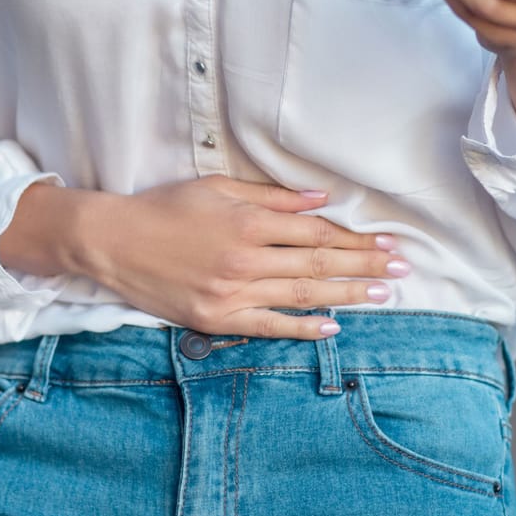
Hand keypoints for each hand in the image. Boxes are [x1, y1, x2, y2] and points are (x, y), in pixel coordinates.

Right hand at [71, 176, 407, 339]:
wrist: (113, 242)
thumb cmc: (163, 209)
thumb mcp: (217, 187)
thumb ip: (271, 197)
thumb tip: (320, 199)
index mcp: (248, 221)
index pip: (316, 232)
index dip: (355, 238)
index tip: (386, 242)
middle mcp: (246, 259)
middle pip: (319, 263)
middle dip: (365, 266)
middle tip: (402, 269)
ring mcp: (233, 292)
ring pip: (303, 294)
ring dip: (348, 295)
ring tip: (383, 294)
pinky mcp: (218, 318)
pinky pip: (270, 325)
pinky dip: (303, 328)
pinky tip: (333, 326)